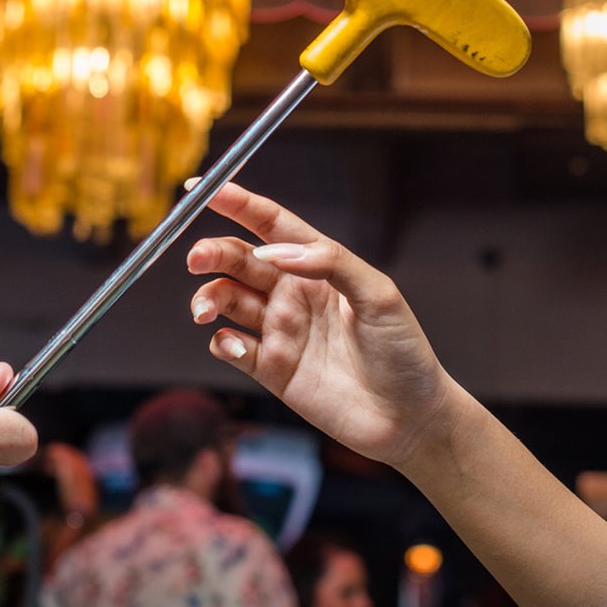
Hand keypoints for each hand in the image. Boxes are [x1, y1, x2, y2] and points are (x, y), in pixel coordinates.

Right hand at [186, 181, 458, 470]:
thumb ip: (331, 263)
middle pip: (239, 260)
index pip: (271, 225)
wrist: (410, 417)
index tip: (203, 189)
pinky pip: (231, 347)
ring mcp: (280, 330)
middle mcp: (293, 293)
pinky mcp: (271, 369)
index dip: (237, 203)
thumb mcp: (379, 295)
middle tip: (196, 259)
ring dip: (208, 298)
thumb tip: (276, 250)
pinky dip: (222, 342)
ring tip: (204, 310)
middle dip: (212, 253)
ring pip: (227, 300)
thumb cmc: (404, 351)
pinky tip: (232, 346)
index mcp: (318, 266)